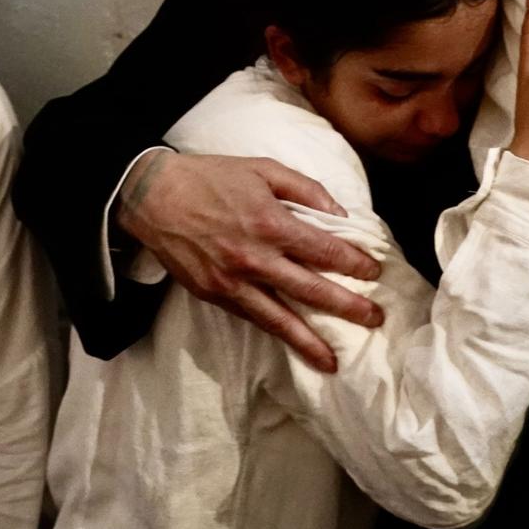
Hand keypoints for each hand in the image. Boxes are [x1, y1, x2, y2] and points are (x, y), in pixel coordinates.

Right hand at [115, 150, 383, 372]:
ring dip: (310, 342)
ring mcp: (233, 282)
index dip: (354, 264)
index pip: (325, 251)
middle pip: (312, 291)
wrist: (153, 197)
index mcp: (271, 223)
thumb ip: (306, 189)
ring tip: (334, 361)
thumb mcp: (263, 168)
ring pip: (280, 320)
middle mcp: (255, 258)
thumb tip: (340, 215)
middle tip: (375, 320)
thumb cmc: (211, 177)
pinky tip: (292, 344)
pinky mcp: (214, 296)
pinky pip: (253, 318)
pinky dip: (276, 334)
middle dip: (348, 308)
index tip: (374, 273)